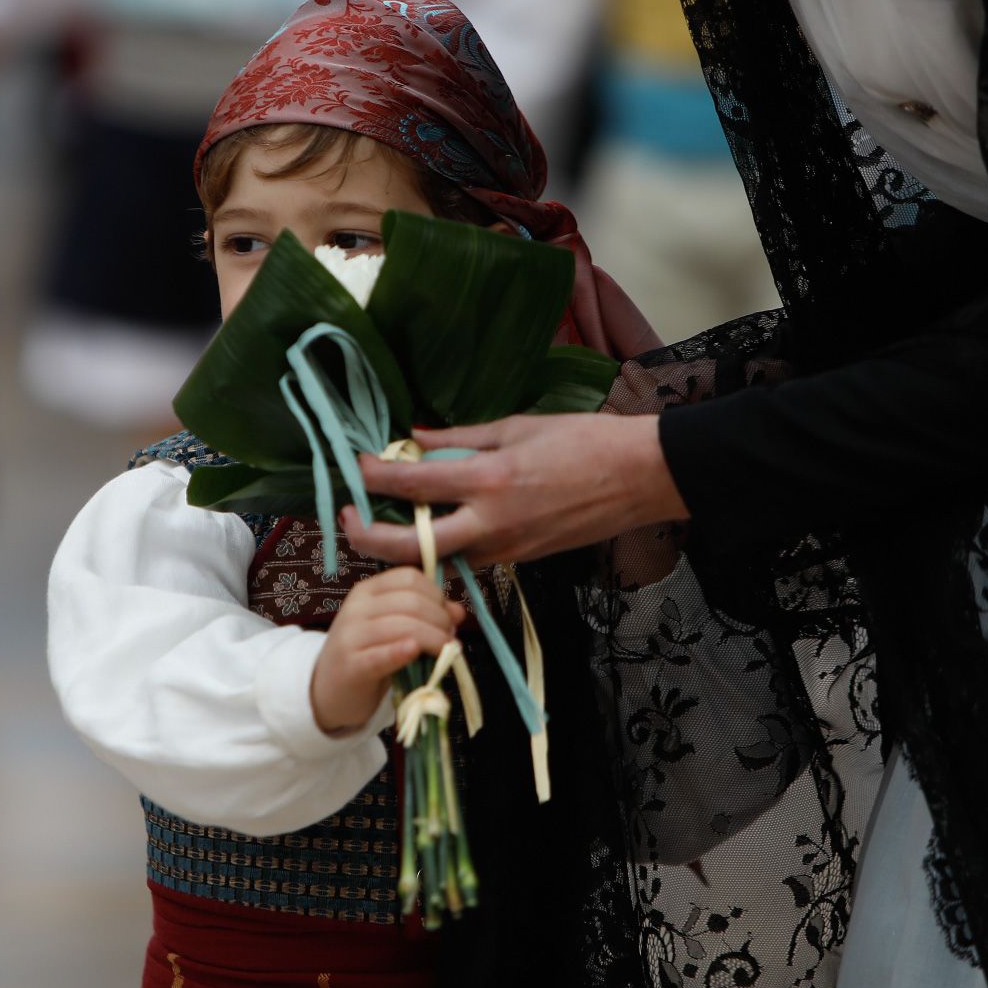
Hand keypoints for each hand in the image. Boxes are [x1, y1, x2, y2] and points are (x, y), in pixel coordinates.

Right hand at [310, 566, 466, 735]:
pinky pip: (380, 655)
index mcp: (367, 591)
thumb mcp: (394, 630)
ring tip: (446, 651)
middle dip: (439, 619)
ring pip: (402, 626)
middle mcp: (356, 607)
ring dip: (433, 638)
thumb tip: (458, 611)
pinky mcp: (351, 666)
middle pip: (410, 601)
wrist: (328, 691)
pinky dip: (400, 652)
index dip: (436, 594)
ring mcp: (350, 636)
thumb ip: (424, 616)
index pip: (408, 578)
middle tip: (450, 638)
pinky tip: (414, 652)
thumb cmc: (367, 656)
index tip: (447, 615)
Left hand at [341, 413, 688, 567]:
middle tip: (346, 517)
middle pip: (410, 545)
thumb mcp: (518, 427)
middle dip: (367, 536)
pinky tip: (435, 526)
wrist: (641, 478)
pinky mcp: (521, 560)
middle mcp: (492, 523)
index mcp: (490, 480)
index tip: (353, 466)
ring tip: (385, 519)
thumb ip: (461, 438)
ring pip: (438, 559)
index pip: (413, 484)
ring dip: (405, 545)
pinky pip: (470, 559)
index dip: (373, 476)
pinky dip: (444, 547)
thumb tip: (415, 438)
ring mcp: (507, 549)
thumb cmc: (585, 441)